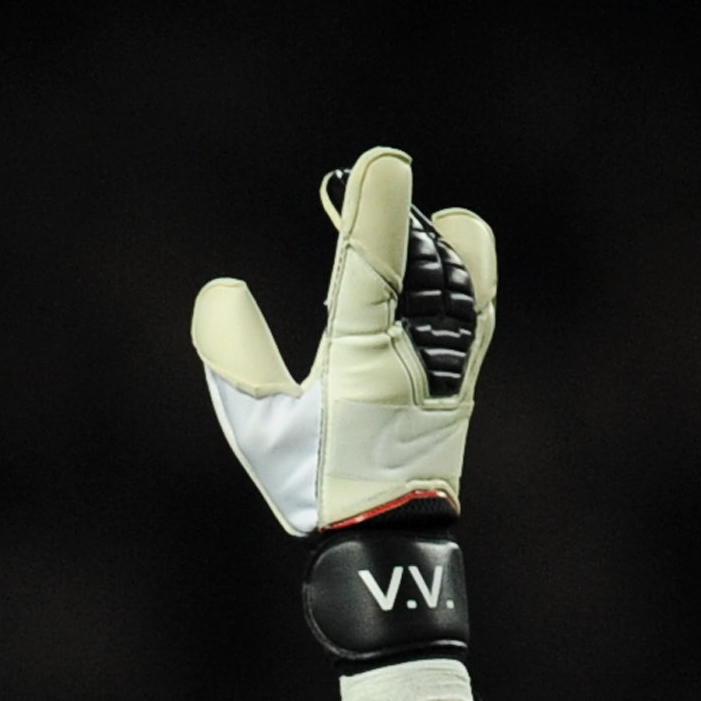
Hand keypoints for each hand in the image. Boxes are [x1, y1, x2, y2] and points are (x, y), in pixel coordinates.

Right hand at [192, 149, 494, 536]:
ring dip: (429, 239)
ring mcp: (449, 361)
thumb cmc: (314, 484)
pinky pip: (478, 300)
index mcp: (360, 360)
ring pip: (460, 274)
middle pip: (425, 257)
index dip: (377, 211)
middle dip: (397, 219)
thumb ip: (235, 355)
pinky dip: (461, 264)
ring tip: (396, 229)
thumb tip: (222, 292)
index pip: (375, 270)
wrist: (382, 537)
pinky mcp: (467, 371)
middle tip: (365, 196)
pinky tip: (445, 248)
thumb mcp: (258, 427)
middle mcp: (415, 353)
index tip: (381, 162)